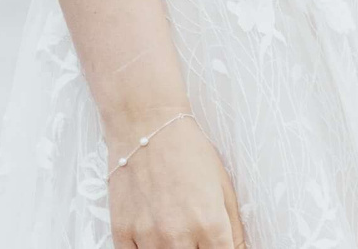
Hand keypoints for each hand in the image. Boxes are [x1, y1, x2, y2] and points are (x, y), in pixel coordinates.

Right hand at [105, 113, 245, 248]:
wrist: (144, 122)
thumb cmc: (187, 150)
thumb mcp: (223, 187)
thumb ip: (235, 231)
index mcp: (211, 225)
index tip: (215, 245)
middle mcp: (179, 235)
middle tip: (195, 236)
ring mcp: (147, 235)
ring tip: (174, 235)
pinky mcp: (122, 230)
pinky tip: (152, 240)